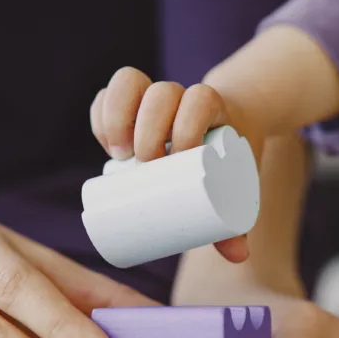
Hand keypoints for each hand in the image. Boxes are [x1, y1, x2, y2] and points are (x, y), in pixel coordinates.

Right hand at [89, 66, 260, 262]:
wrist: (224, 126)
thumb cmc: (228, 161)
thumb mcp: (236, 182)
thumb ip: (235, 218)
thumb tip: (237, 256)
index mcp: (212, 105)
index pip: (201, 98)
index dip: (188, 122)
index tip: (182, 155)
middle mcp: (181, 94)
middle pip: (162, 91)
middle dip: (149, 126)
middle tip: (147, 163)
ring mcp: (152, 95)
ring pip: (130, 81)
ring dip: (118, 114)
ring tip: (119, 156)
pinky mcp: (130, 104)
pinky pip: (109, 94)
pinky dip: (101, 114)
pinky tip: (103, 142)